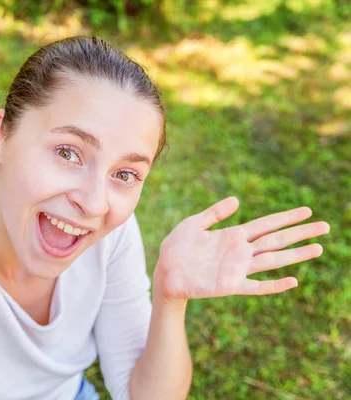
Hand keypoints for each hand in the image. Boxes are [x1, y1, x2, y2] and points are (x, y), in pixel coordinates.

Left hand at [153, 196, 329, 302]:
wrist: (164, 272)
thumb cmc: (176, 248)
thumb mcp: (193, 224)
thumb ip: (214, 213)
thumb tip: (237, 200)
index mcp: (233, 235)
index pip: (265, 224)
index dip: (286, 217)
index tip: (307, 211)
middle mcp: (240, 251)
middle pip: (276, 240)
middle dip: (300, 233)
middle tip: (324, 226)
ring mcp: (237, 269)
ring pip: (273, 260)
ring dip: (295, 255)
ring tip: (317, 248)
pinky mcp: (230, 285)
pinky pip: (256, 286)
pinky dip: (273, 285)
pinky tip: (292, 281)